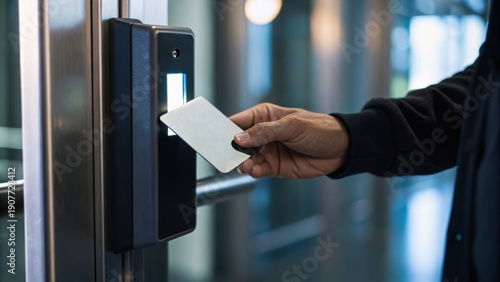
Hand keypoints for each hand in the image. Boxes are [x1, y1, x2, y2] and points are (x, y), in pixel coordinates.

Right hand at [229, 103, 348, 178]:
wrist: (340, 150)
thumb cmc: (318, 129)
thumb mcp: (292, 126)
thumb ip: (264, 132)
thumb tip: (239, 138)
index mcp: (263, 116)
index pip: (237, 121)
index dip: (224, 128)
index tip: (213, 136)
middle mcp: (261, 134)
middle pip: (237, 142)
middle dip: (230, 148)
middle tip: (224, 154)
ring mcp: (266, 151)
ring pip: (245, 158)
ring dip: (241, 162)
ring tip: (243, 165)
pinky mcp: (273, 167)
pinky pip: (257, 169)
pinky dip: (252, 171)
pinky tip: (252, 170)